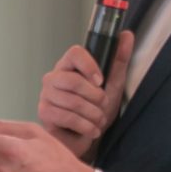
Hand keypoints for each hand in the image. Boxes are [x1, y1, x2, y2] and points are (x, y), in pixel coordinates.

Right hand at [36, 34, 131, 156]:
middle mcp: (53, 78)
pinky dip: (86, 126)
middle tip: (103, 105)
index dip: (89, 65)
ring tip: (98, 120)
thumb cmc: (96, 109)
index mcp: (68, 66)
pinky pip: (68, 117)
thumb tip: (126, 35)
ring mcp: (46, 96)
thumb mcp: (112, 83)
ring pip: (73, 102)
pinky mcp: (44, 113)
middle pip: (73, 81)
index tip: (101, 81)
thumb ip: (118, 60)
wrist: (87, 137)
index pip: (74, 53)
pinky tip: (91, 130)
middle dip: (95, 97)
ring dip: (93, 115)